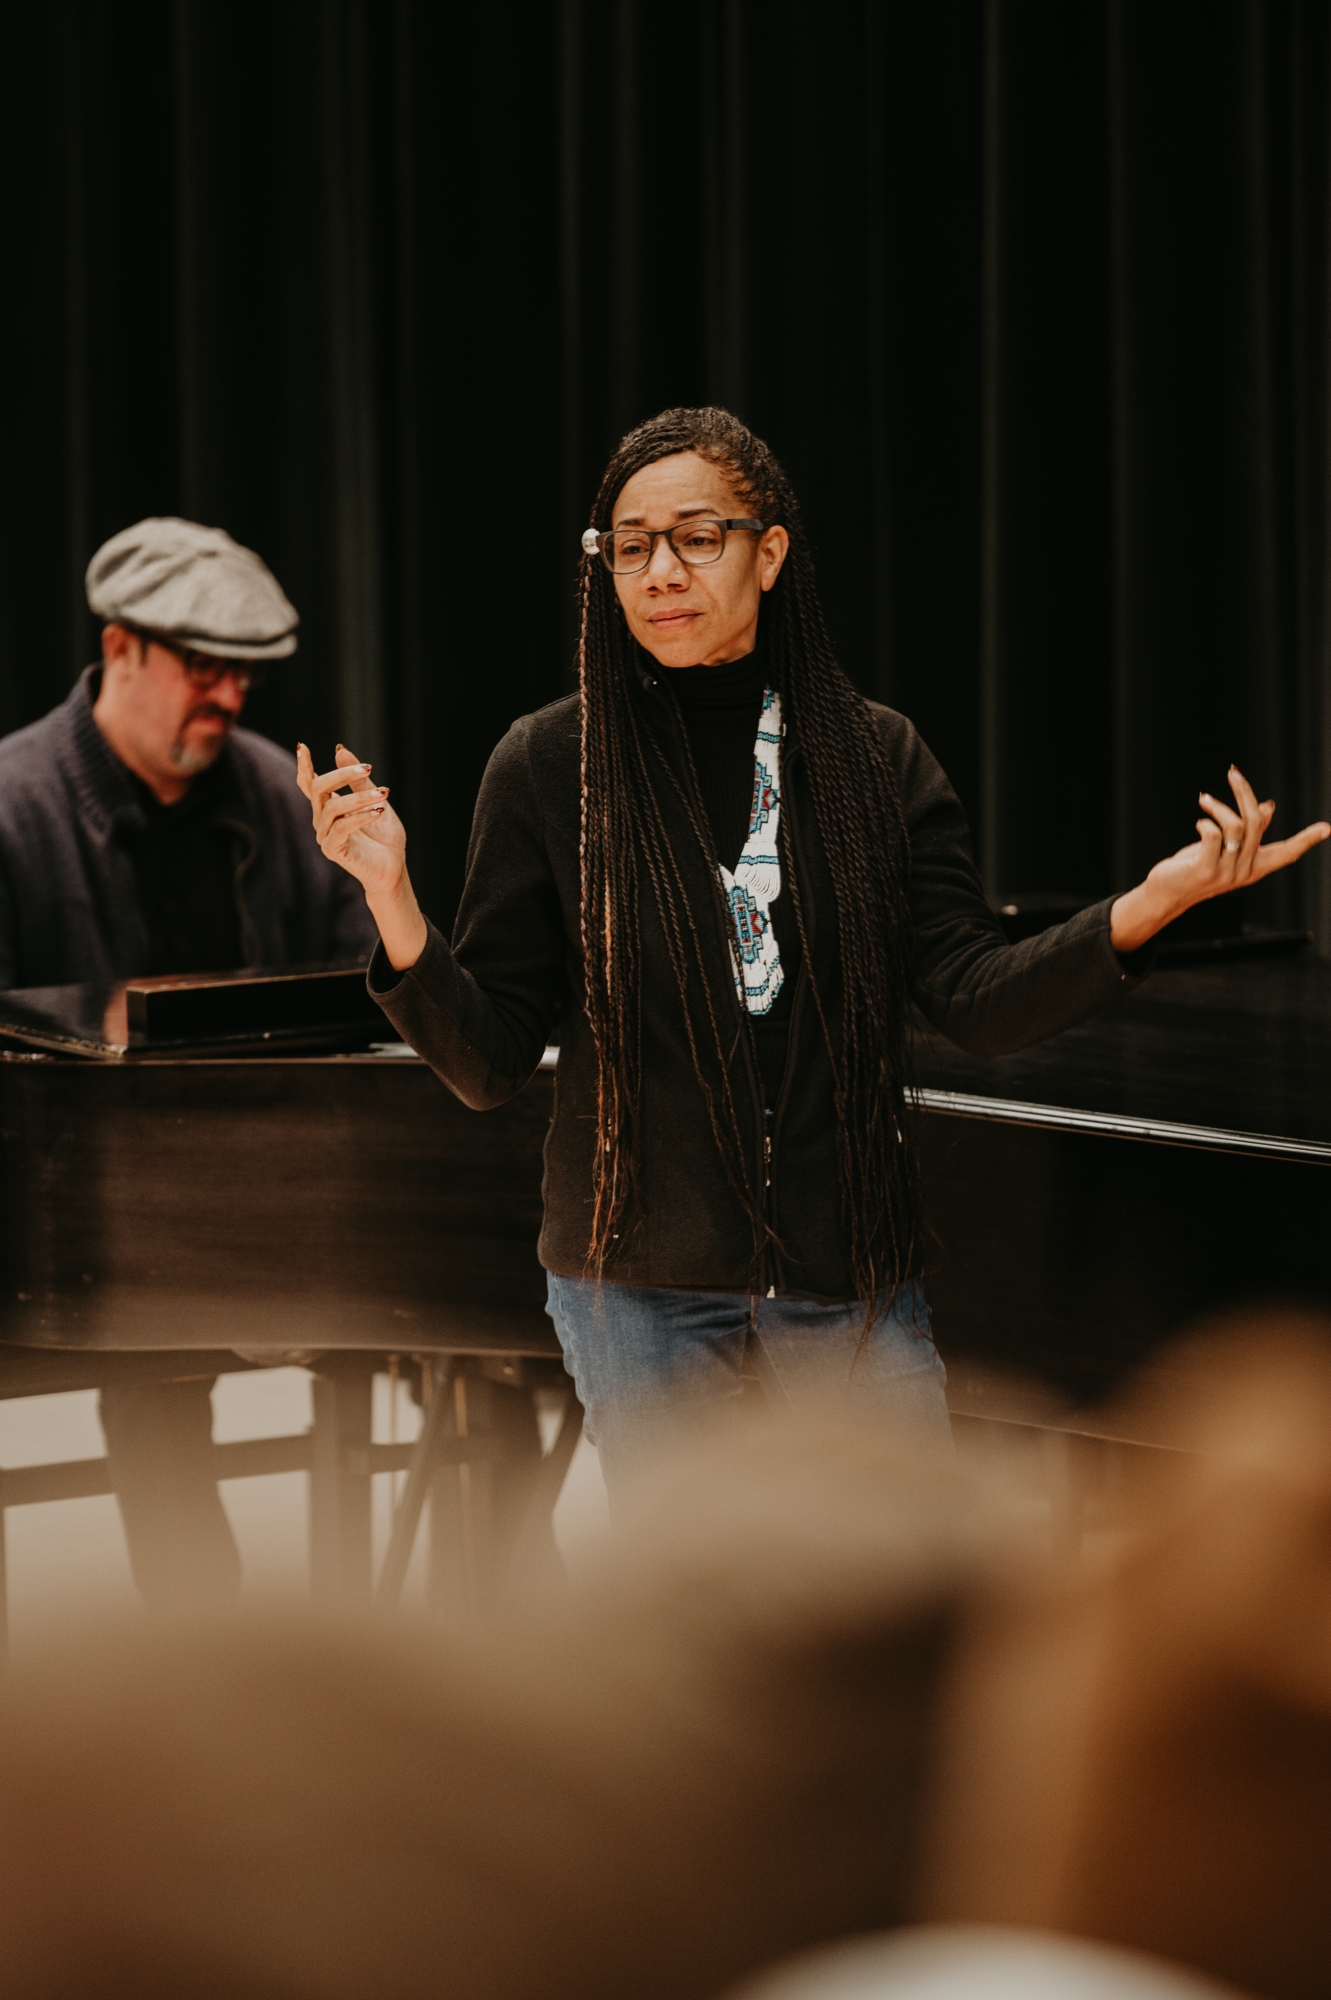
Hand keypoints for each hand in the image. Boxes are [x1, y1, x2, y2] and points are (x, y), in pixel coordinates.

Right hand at [296, 743, 427, 970]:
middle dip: (341, 774)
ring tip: (383, 793)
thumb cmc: (384, 837)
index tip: (302, 746)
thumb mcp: (374, 799)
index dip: (304, 766)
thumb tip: (339, 749)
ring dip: (359, 797)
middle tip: (367, 768)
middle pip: (318, 789)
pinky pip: (341, 828)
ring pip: (332, 807)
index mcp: (330, 807)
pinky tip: (378, 811)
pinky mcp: (333, 850)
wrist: (393, 868)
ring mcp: (325, 835)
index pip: (310, 784)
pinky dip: (361, 816)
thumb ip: (358, 779)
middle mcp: (322, 820)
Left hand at [1110, 765, 1329, 951]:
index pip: (1286, 853)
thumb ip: (1249, 832)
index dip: (1306, 840)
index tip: (1327, 828)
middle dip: (1244, 792)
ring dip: (1218, 806)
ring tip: (1204, 800)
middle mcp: (1245, 872)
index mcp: (1254, 867)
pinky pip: (1213, 835)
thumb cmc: (1196, 868)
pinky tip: (1199, 822)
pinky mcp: (1205, 871)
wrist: (1166, 894)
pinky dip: (1206, 822)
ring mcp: (1226, 873)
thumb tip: (1269, 807)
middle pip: (1256, 823)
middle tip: (1233, 773)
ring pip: (1235, 825)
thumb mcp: (1226, 850)